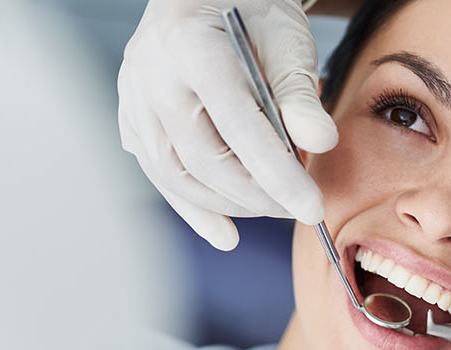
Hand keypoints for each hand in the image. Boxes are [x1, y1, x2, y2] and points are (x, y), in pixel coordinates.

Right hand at [118, 0, 337, 250]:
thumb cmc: (252, 12)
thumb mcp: (288, 40)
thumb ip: (300, 93)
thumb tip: (319, 143)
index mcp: (191, 44)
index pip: (237, 126)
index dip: (276, 175)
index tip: (311, 207)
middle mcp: (150, 70)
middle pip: (200, 158)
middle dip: (253, 196)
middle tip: (294, 209)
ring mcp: (132, 94)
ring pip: (172, 172)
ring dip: (223, 205)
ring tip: (267, 210)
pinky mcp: (130, 115)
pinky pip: (157, 171)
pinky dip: (191, 204)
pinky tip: (223, 227)